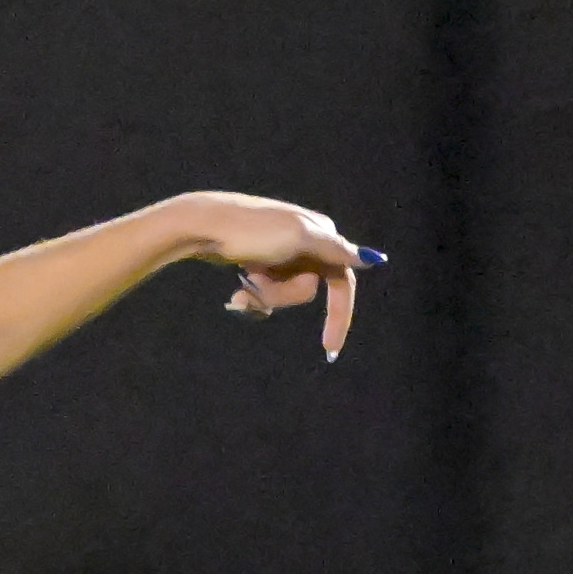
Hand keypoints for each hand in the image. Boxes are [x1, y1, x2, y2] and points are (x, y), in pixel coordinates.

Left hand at [178, 191, 380, 359]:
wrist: (203, 226)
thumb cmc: (250, 231)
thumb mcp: (297, 238)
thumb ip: (333, 249)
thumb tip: (370, 258)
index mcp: (322, 234)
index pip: (343, 281)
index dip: (340, 314)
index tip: (330, 347)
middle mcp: (307, 242)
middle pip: (309, 290)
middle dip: (283, 296)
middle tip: (256, 281)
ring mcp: (283, 253)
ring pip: (286, 293)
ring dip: (266, 294)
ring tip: (245, 277)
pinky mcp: (262, 262)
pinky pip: (267, 293)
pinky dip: (254, 296)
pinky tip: (237, 291)